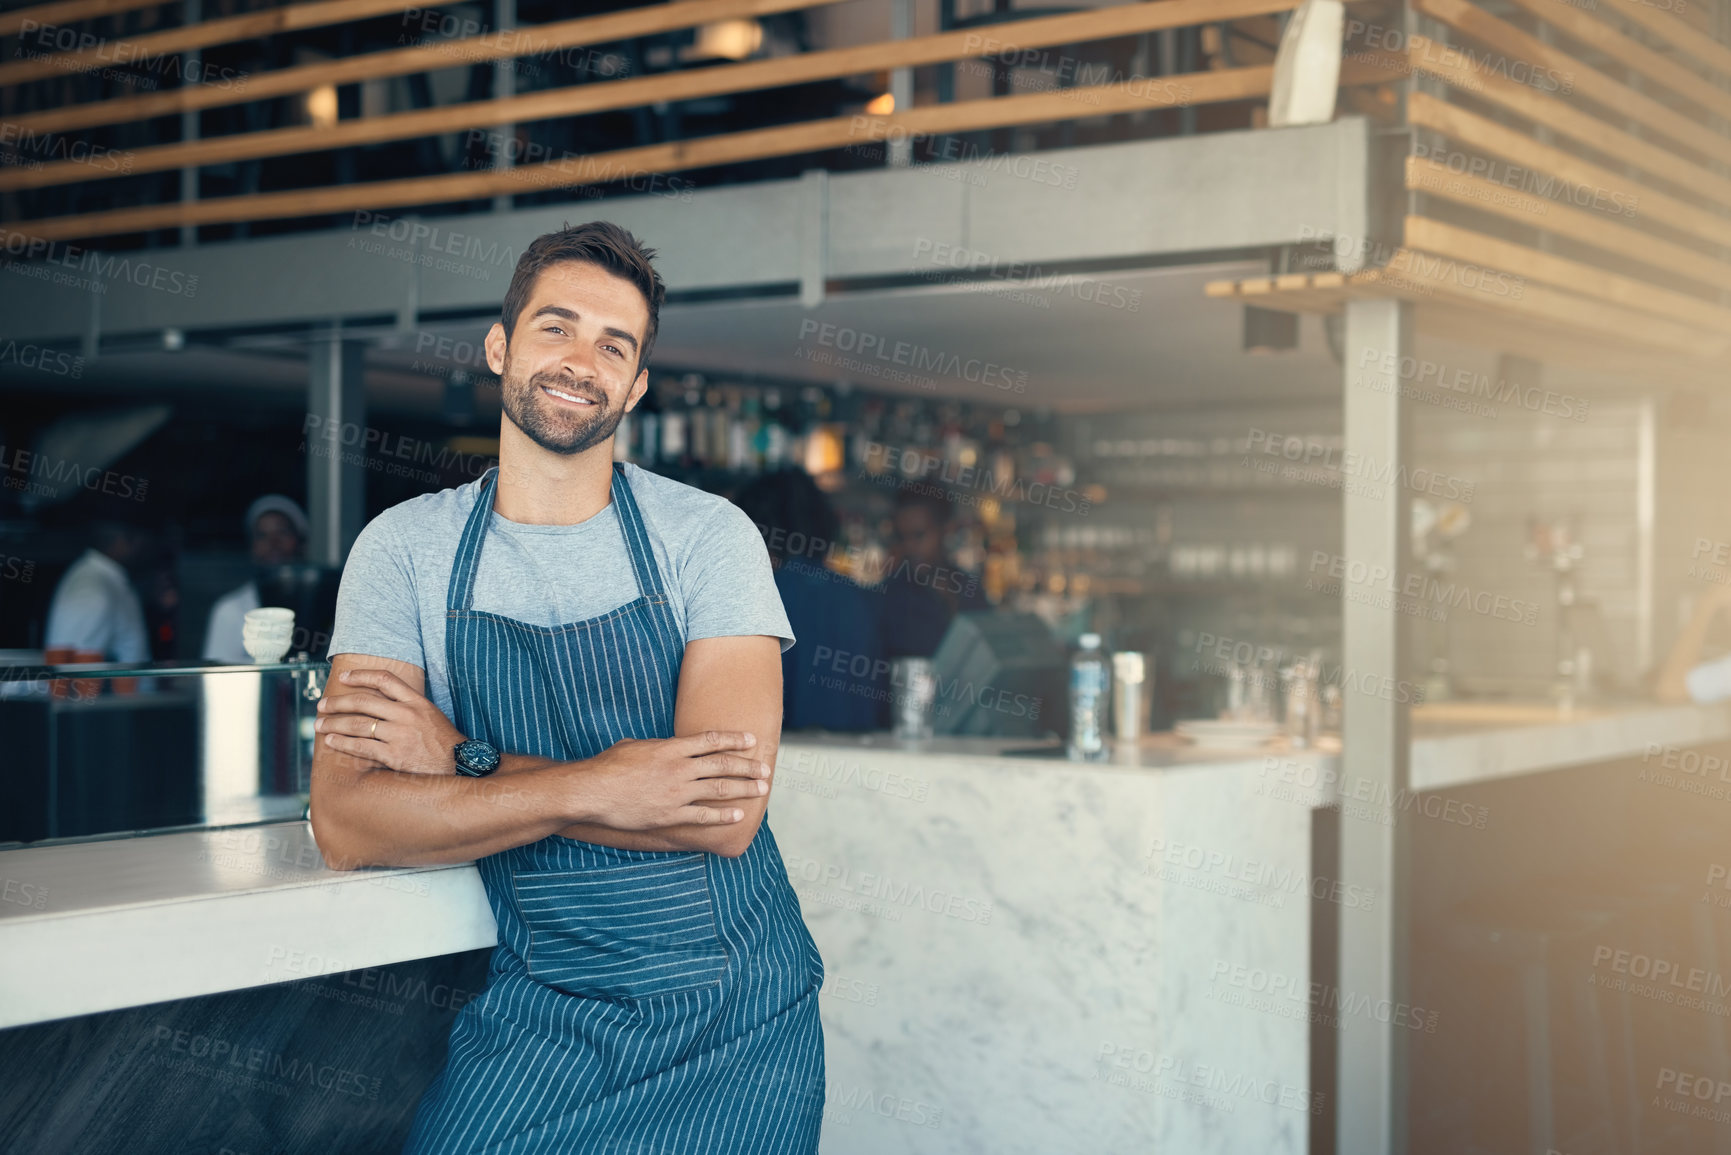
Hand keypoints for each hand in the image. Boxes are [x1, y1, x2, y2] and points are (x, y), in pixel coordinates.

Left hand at [316, 668, 465, 775]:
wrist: (459, 766)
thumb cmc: (443, 743)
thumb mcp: (430, 715)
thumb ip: (407, 706)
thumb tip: (378, 703)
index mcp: (417, 702)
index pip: (385, 679)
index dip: (361, 676)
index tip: (344, 677)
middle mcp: (407, 714)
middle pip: (364, 701)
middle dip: (338, 702)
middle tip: (322, 705)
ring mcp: (400, 735)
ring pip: (358, 724)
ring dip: (334, 724)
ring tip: (319, 725)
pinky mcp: (395, 755)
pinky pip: (362, 747)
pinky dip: (343, 743)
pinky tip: (331, 742)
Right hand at [575, 731, 770, 829]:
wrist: (592, 792)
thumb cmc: (608, 766)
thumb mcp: (635, 745)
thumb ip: (658, 746)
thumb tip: (669, 747)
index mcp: (671, 748)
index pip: (711, 740)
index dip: (734, 739)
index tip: (751, 740)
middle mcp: (679, 769)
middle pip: (722, 765)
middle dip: (747, 767)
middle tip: (765, 769)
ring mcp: (676, 793)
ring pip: (719, 789)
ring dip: (744, 789)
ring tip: (761, 789)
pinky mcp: (670, 815)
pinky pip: (703, 817)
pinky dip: (722, 816)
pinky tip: (737, 815)